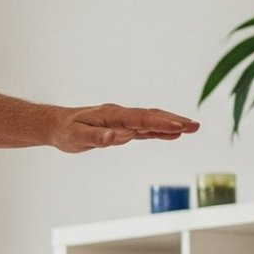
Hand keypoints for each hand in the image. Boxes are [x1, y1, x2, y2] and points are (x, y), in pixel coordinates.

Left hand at [50, 103, 199, 152]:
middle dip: (173, 121)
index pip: (140, 119)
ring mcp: (123, 121)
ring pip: (151, 121)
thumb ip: (97, 137)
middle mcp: (120, 115)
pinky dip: (159, 131)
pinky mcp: (121, 128)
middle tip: (195, 127)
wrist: (58, 125)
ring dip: (171, 124)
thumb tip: (116, 137)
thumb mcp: (76, 137)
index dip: (159, 123)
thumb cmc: (66, 131)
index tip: (177, 127)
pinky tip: (173, 134)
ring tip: (192, 128)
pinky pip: (144, 129)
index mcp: (112, 115)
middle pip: (151, 117)